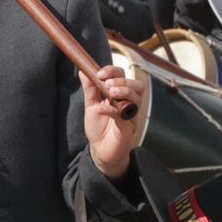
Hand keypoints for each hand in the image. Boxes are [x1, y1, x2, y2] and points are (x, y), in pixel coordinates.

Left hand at [83, 64, 143, 179]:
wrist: (100, 150)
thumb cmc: (99, 128)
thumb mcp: (91, 105)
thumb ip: (90, 88)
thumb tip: (83, 71)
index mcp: (121, 95)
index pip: (123, 75)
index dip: (113, 71)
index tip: (100, 74)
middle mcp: (129, 103)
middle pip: (137, 85)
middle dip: (122, 81)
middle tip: (107, 85)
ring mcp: (130, 115)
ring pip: (137, 97)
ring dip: (124, 91)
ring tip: (110, 93)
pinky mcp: (127, 128)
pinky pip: (124, 115)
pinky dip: (112, 110)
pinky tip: (101, 109)